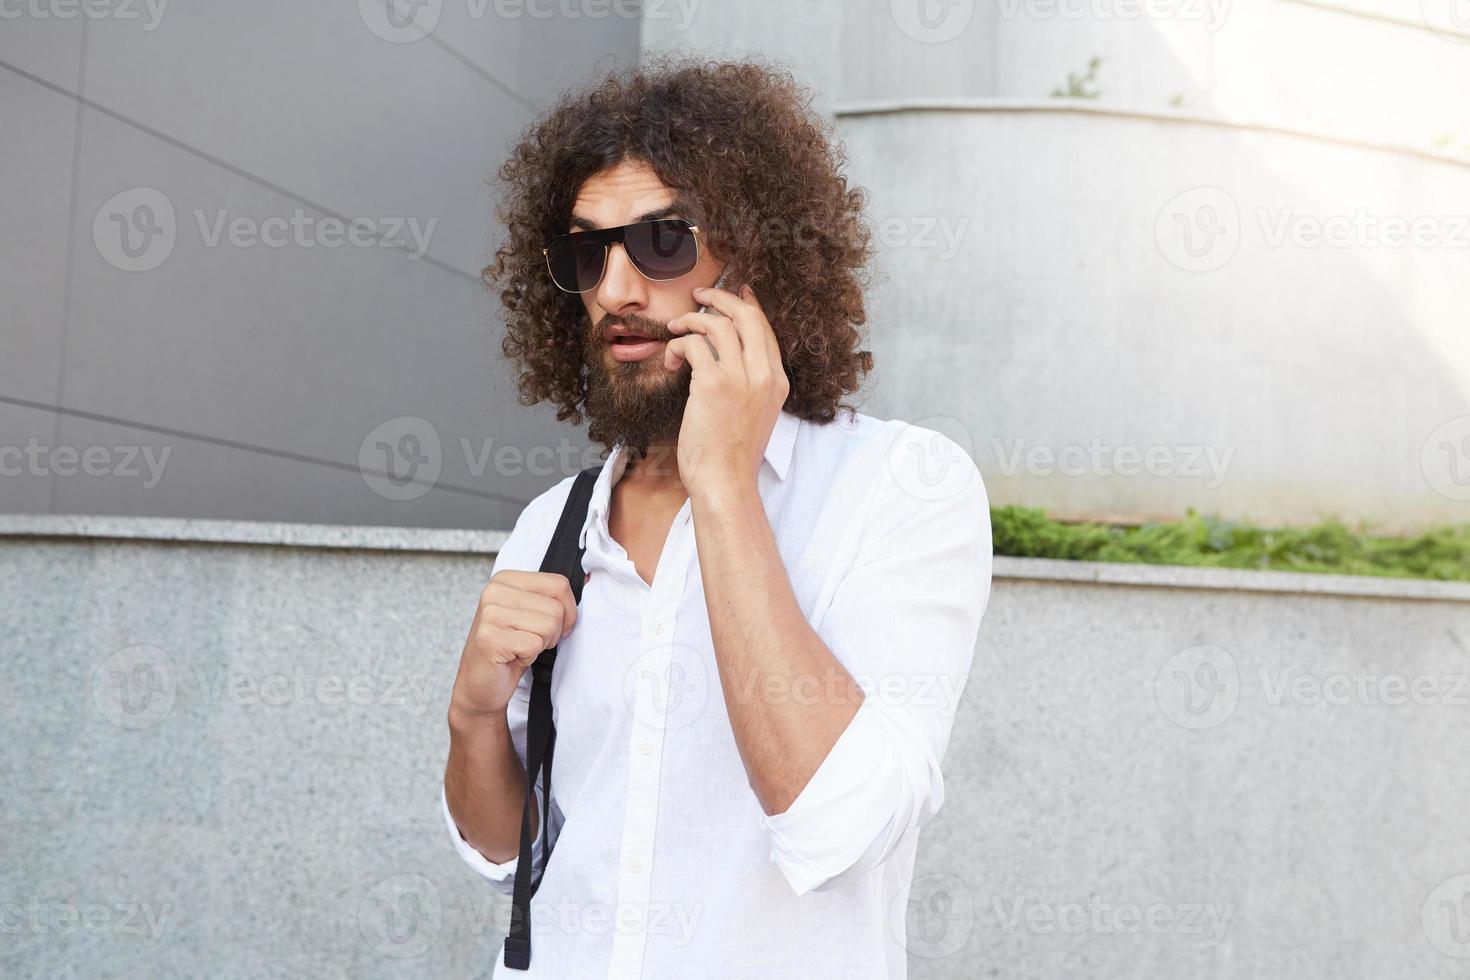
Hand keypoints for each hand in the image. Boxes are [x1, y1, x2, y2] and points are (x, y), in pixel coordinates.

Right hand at [448, 569, 578, 721]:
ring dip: (541, 644)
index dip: (567, 611)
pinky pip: (534, 644)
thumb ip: (553, 597)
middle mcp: (494, 591)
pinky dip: (529, 657)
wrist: (480, 684)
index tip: (553, 625)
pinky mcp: (490, 638)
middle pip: (556, 607)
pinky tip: (513, 657)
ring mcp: (490, 614)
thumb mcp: (531, 613)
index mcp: (506, 579)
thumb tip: (590, 580)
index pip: (559, 584)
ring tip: (521, 647)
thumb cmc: (510, 648)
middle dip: (553, 631)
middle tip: (531, 640)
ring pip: (549, 625)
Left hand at [665, 284, 789, 499]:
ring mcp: (741, 377)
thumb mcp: (754, 413)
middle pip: (747, 316)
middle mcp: (764, 375)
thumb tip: (725, 355)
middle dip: (721, 299)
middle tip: (700, 296)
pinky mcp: (713, 383)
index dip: (748, 306)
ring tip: (676, 329)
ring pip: (717, 324)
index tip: (735, 293)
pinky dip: (677, 345)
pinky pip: (693, 344)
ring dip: (691, 320)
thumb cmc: (732, 455)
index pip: (765, 330)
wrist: (725, 481)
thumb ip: (749, 384)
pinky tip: (671, 360)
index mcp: (777, 382)